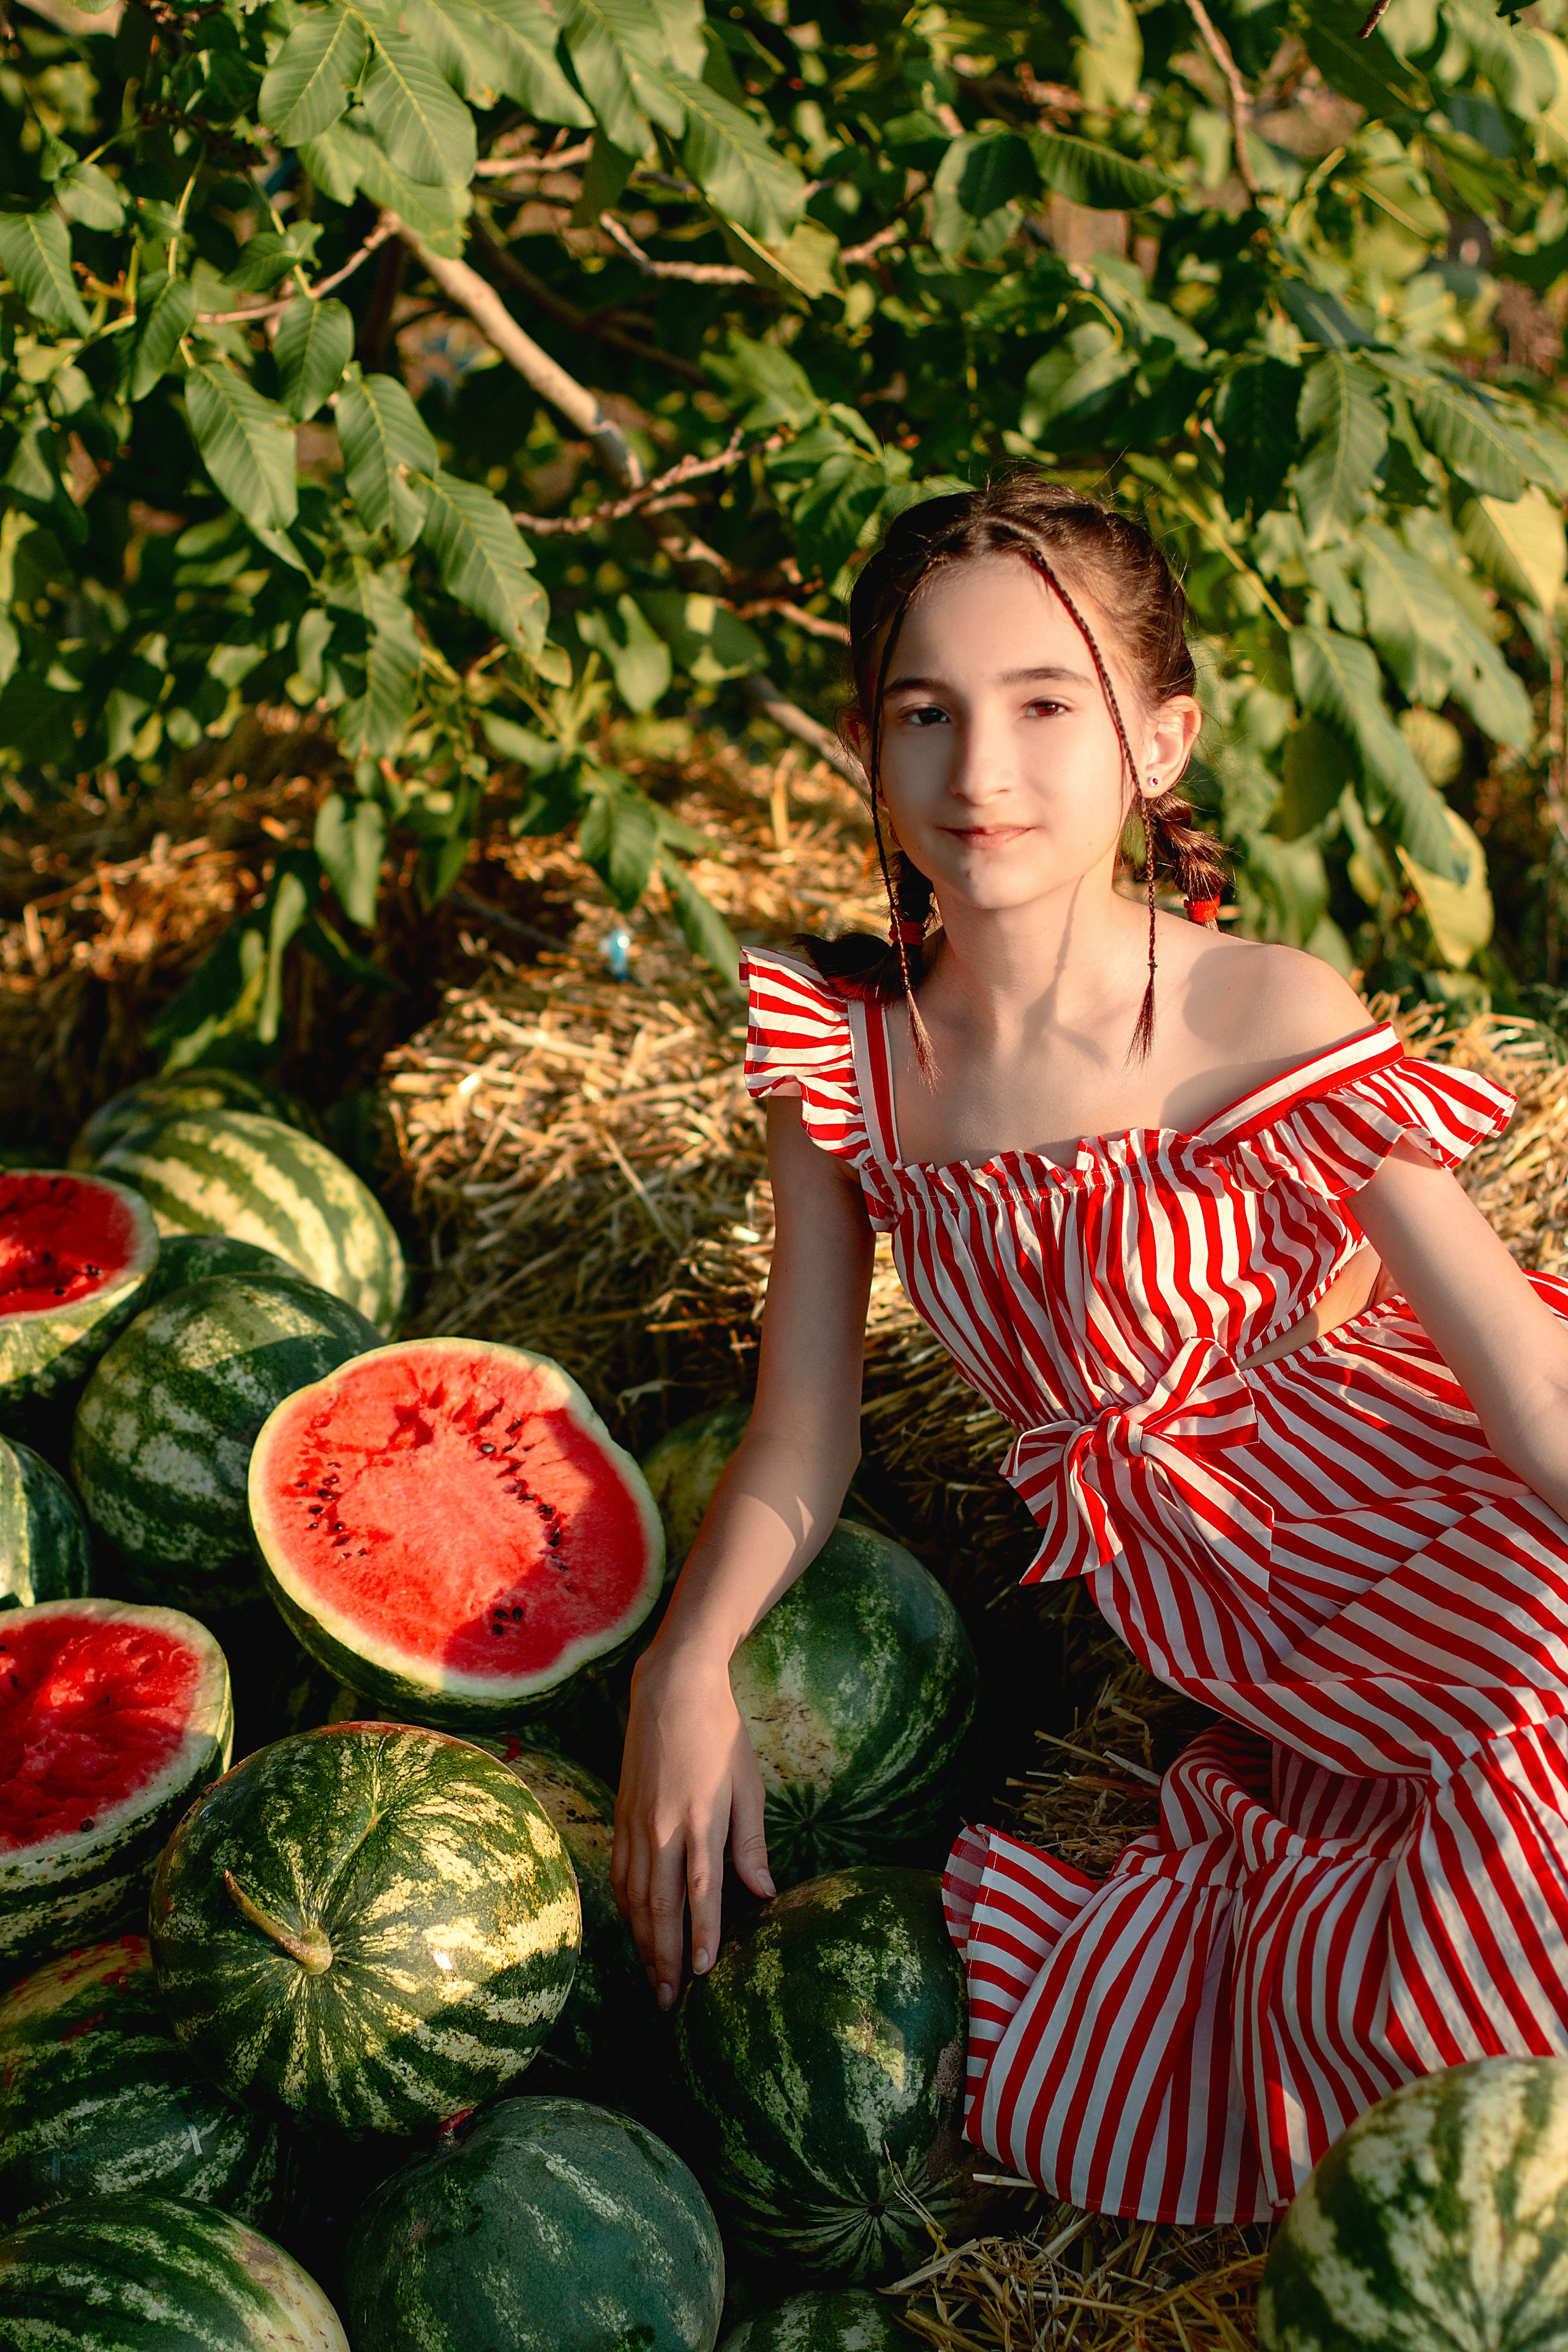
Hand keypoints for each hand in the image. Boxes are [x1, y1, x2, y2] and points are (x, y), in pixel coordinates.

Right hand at [611, 1639, 774, 2007]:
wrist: (671, 1690)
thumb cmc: (721, 1736)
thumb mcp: (748, 1786)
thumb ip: (752, 1843)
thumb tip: (764, 1894)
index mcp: (701, 1819)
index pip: (700, 1891)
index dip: (701, 1935)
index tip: (703, 1974)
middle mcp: (663, 1827)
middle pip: (659, 1905)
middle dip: (664, 1957)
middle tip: (669, 2000)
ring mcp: (637, 1823)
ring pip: (634, 1896)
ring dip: (642, 1943)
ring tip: (652, 1980)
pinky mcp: (621, 1816)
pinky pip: (621, 1874)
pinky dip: (625, 1910)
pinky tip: (633, 1931)